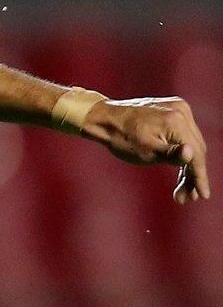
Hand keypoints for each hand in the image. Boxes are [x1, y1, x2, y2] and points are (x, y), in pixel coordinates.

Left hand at [81, 95, 209, 202]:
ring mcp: (178, 109)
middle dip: (193, 176)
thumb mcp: (145, 151)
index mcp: (176, 121)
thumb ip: (170, 155)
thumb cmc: (121, 138)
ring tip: (182, 192)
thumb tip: (190, 153)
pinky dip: (181, 152)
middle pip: (196, 149)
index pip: (196, 153)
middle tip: (187, 198)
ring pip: (191, 143)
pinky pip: (184, 136)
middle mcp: (182, 111)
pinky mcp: (173, 111)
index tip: (203, 196)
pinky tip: (180, 172)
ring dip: (188, 167)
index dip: (200, 177)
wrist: (104, 118)